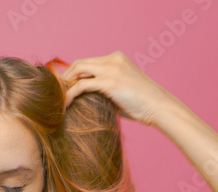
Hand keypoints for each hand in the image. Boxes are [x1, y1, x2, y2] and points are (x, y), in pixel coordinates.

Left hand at [60, 51, 177, 125]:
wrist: (159, 107)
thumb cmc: (142, 104)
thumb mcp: (121, 92)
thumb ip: (105, 90)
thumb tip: (86, 99)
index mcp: (116, 59)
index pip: (87, 62)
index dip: (74, 74)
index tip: (65, 88)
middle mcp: (113, 60)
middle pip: (80, 63)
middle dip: (66, 78)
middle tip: (58, 94)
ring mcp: (111, 69)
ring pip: (78, 71)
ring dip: (66, 85)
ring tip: (59, 99)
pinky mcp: (109, 82)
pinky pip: (82, 85)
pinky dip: (70, 94)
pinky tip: (65, 105)